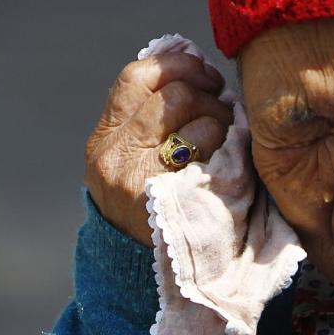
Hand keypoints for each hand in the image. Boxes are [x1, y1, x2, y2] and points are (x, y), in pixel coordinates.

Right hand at [85, 53, 233, 246]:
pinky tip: (229, 161)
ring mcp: (139, 178)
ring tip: (227, 139)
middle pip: (175, 94)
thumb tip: (190, 60)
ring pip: (197, 116)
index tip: (205, 74)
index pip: (138, 76)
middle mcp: (113, 154)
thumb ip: (150, 116)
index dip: (178, 65)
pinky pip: (212, 149)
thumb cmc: (146, 207)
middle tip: (225, 107)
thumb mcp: (131, 161)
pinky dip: (228, 147)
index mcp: (104, 138)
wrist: (136, 274)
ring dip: (223, 121)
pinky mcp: (169, 198)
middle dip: (210, 94)